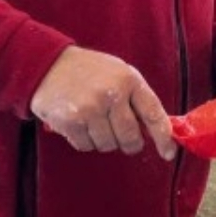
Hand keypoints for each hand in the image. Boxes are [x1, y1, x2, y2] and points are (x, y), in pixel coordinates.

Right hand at [30, 45, 174, 158]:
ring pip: (108, 145)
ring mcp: (90, 108)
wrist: (47, 63)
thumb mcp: (120, 73)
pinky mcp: (70, 121)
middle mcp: (112, 94)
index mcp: (129, 80)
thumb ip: (138, 99)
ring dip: (104, 141)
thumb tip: (156, 130)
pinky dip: (85, 141)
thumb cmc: (90, 71)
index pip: (153, 114)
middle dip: (130, 143)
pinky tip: (80, 124)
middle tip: (124, 139)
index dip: (163, 138)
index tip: (168, 153)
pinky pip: (86, 146)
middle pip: (131, 137)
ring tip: (95, 123)